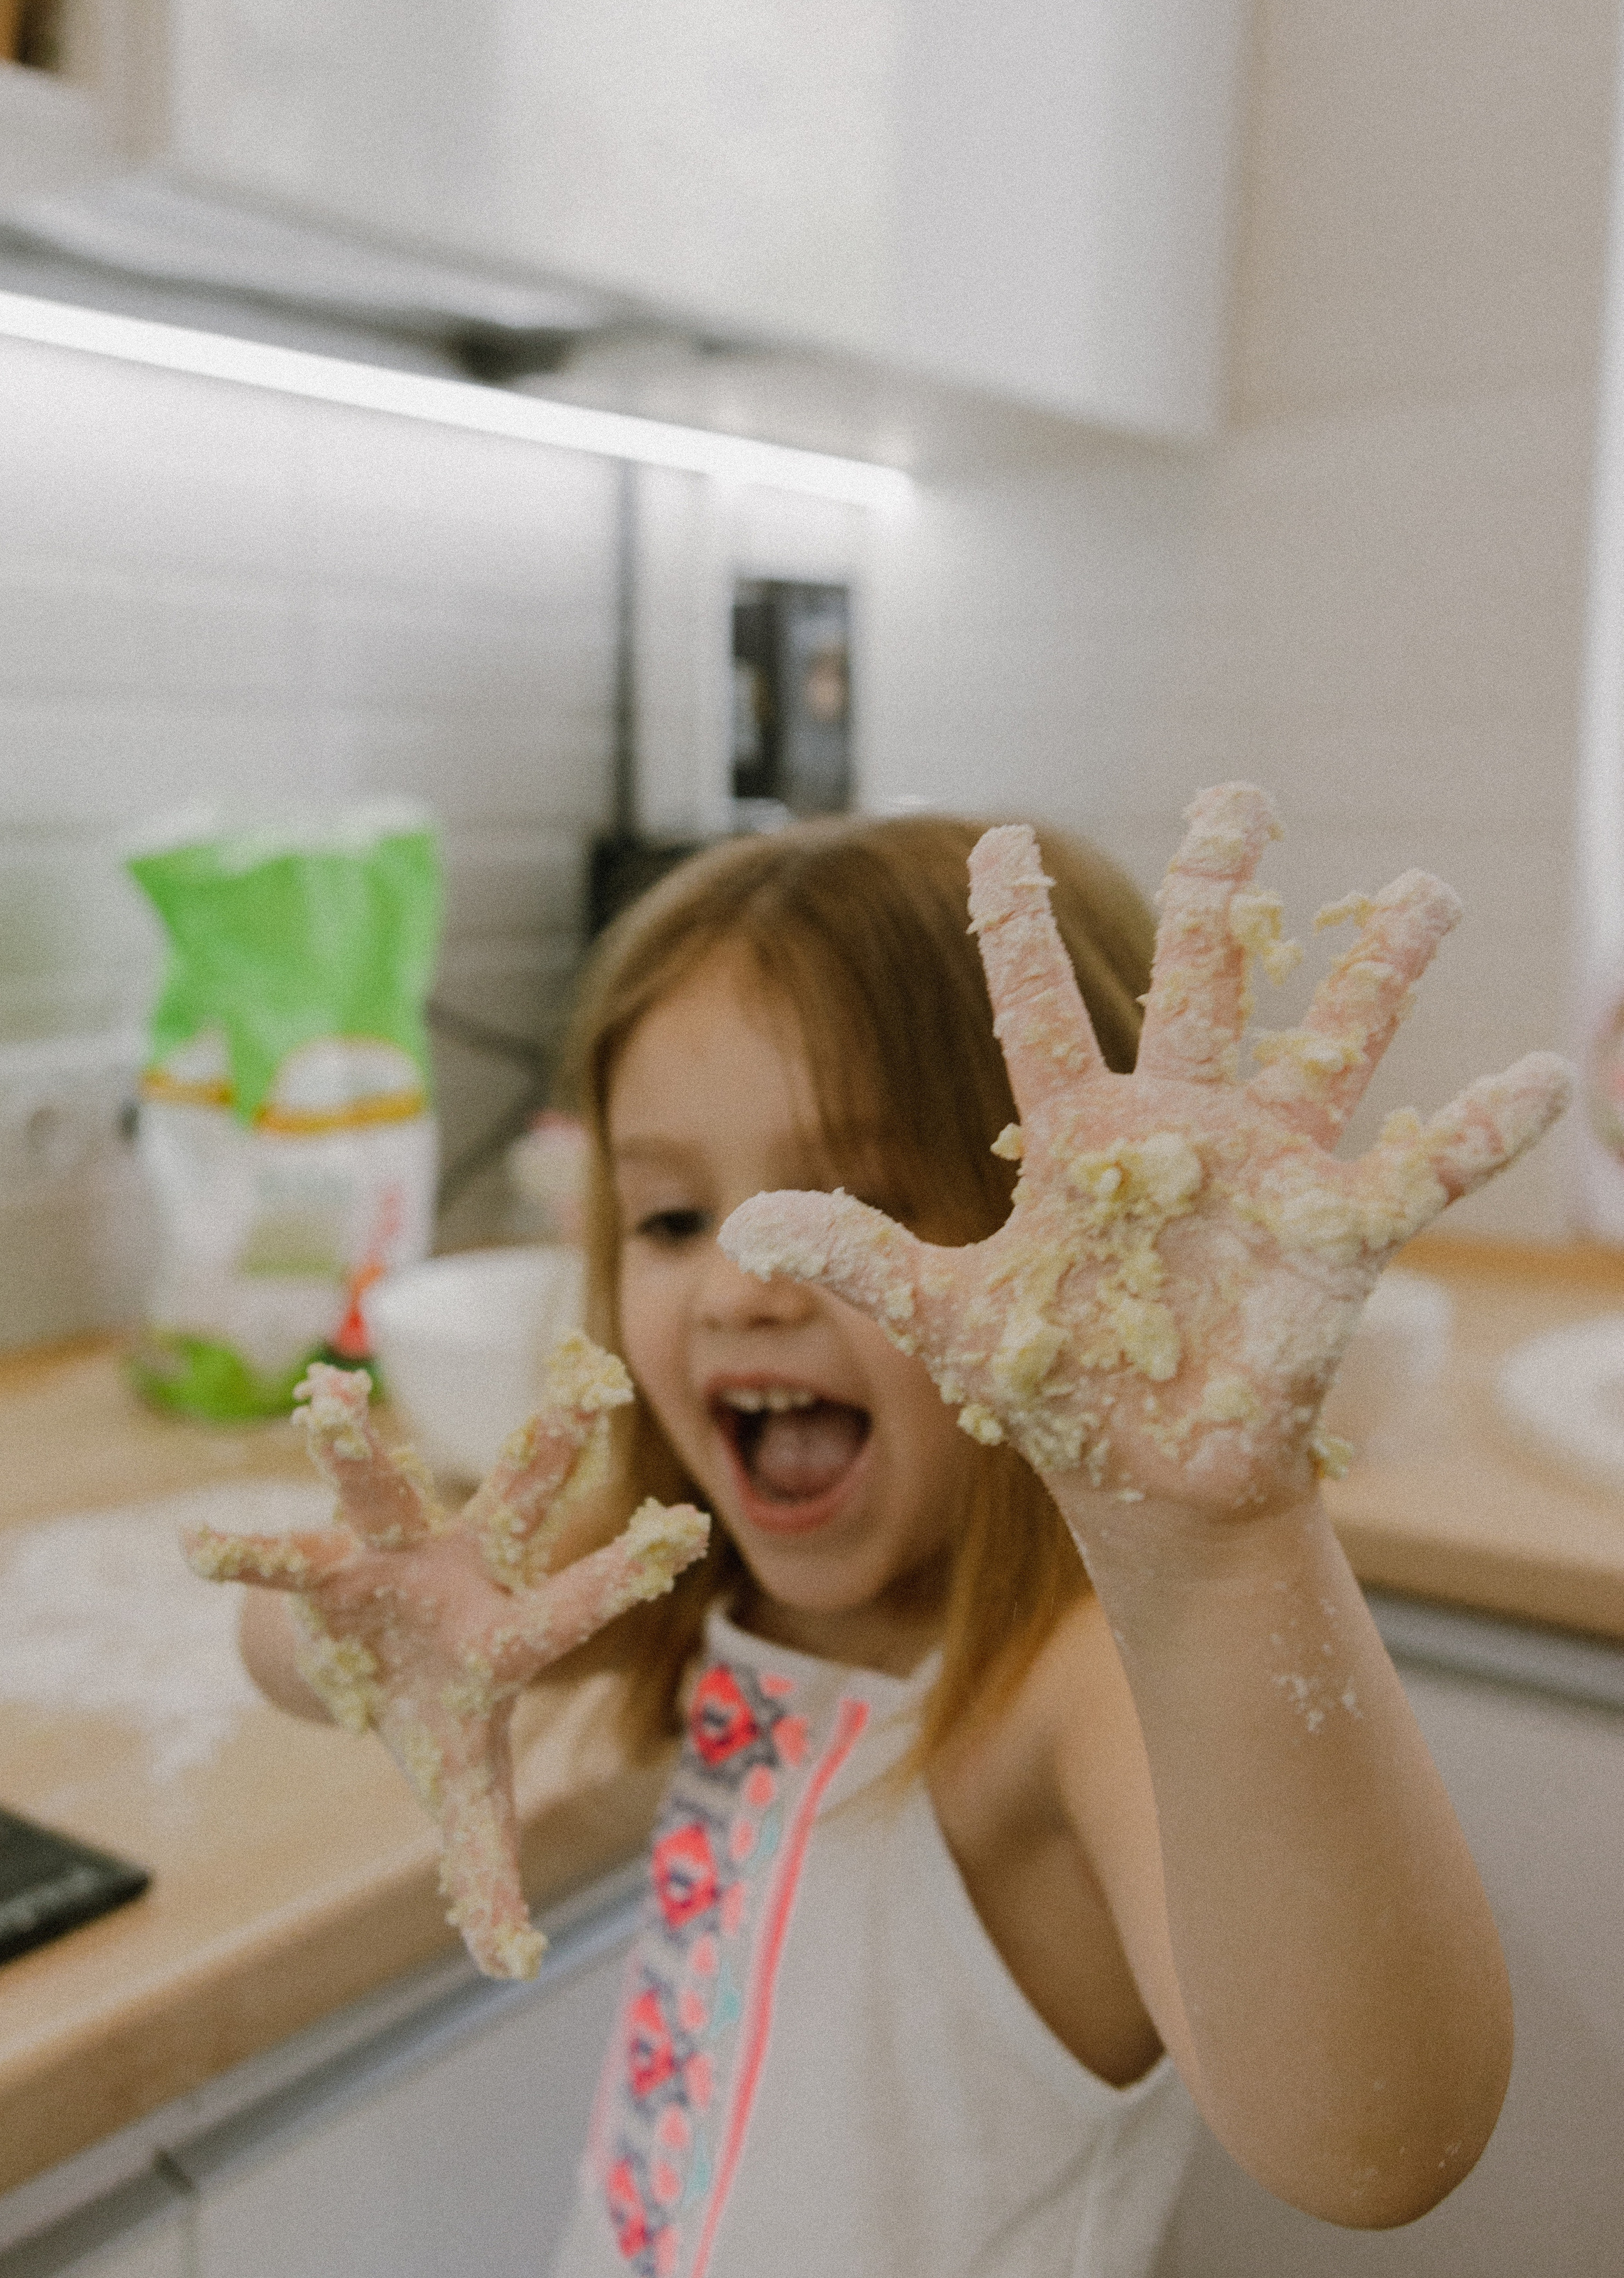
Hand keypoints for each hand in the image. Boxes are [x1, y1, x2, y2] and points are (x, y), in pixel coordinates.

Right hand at [183, 1337, 709, 1977]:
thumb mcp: (464, 1799)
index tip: (691, 1529)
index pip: (580, 1602)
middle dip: (551, 1443)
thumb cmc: (438, 1724)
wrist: (372, 1675)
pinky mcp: (324, 1562)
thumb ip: (488, 1877)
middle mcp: (465, 1569)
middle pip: (516, 1501)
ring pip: (383, 1488)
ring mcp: (392, 1552)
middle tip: (595, 1377)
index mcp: (512, 1631)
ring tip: (328, 1400)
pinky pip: (281, 1556)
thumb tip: (511, 1966)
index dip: (629, 1569)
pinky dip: (239, 1559)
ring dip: (354, 1450)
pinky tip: (190, 1552)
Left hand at [720, 786, 1569, 1518]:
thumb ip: (858, 1258)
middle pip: (1198, 981)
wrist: (1152, 1482)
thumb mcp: (948, 1319)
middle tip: (1239, 795)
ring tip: (1430, 894)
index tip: (998, 839)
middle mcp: (1178, 1127)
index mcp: (1079, 1135)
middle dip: (1218, 886)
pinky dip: (1477, 1129)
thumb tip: (738, 1227)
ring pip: (1326, 1046)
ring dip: (1377, 975)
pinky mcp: (1333, 1236)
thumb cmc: (1056, 1392)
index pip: (1036, 1005)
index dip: (1014, 925)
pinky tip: (1539, 1077)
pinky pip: (1419, 1170)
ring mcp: (1265, 1172)